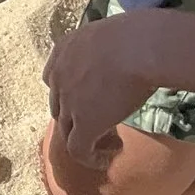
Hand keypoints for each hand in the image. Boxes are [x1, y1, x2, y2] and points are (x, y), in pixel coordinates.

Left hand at [42, 12, 161, 171]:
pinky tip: (105, 160)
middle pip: (59, 106)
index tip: (93, 100)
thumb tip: (128, 57)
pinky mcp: (84, 123)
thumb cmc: (138, 34)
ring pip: (66, 130)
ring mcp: (68, 101)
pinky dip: (89, 158)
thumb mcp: (112, 35)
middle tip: (103, 124)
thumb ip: (108, 48)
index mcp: (63, 51)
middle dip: (76, 117)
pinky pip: (78, 149)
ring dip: (83, 139)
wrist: (140, 47)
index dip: (71, 94)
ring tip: (107, 145)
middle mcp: (58, 76)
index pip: (55, 79)